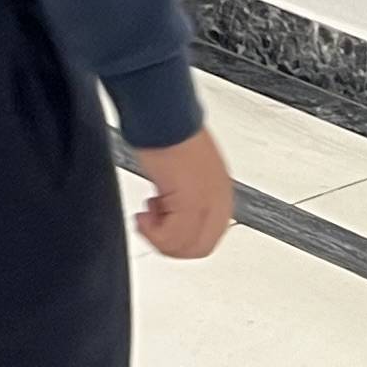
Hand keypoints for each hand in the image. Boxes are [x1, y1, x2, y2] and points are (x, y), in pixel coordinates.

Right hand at [133, 130, 234, 258]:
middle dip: (169, 242)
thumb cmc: (170, 134)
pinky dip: (153, 232)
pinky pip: (172, 238)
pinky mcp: (192, 204)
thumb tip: (170, 212)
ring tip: (147, 214)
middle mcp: (219, 203)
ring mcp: (208, 205)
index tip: (161, 221)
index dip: (179, 238)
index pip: (207, 238)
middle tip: (152, 222)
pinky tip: (145, 211)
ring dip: (160, 238)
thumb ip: (185, 197)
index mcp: (221, 196)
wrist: (163, 118)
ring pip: (186, 247)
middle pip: (198, 248)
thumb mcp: (184, 172)